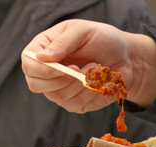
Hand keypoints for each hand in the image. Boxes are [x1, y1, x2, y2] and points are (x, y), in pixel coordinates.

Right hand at [21, 19, 155, 112]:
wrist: (126, 58)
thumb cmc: (104, 40)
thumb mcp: (83, 32)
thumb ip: (63, 42)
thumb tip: (41, 57)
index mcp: (45, 51)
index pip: (29, 65)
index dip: (42, 69)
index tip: (64, 66)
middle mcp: (49, 73)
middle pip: (36, 85)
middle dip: (61, 79)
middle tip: (79, 68)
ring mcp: (61, 90)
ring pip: (59, 97)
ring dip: (81, 83)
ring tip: (94, 68)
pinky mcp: (76, 103)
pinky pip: (76, 104)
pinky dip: (90, 93)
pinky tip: (98, 81)